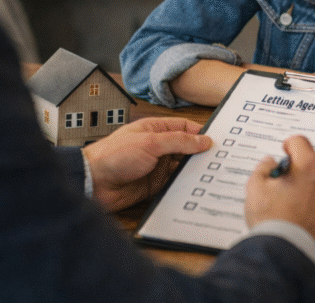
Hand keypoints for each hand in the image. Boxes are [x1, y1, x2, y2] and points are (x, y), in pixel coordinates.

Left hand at [82, 117, 210, 212]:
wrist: (93, 183)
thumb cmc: (113, 155)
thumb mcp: (150, 143)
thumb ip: (178, 141)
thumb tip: (202, 140)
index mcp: (155, 129)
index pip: (184, 128)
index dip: (200, 133)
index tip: (218, 140)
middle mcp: (157, 147)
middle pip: (185, 148)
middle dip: (201, 153)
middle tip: (220, 159)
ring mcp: (156, 166)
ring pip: (182, 167)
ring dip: (194, 171)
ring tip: (213, 174)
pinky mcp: (154, 185)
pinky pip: (174, 184)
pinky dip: (185, 185)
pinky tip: (196, 188)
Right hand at [245, 135, 314, 253]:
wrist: (285, 253)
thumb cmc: (272, 220)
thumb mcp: (255, 187)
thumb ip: (263, 168)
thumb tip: (270, 164)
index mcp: (308, 167)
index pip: (300, 142)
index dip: (288, 145)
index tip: (284, 151)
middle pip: (312, 164)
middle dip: (298, 170)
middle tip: (281, 184)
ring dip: (308, 189)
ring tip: (289, 205)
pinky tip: (299, 218)